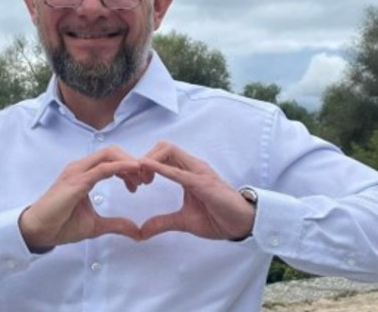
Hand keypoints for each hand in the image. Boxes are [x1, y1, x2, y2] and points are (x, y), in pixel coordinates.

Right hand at [19, 146, 146, 251]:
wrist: (40, 231)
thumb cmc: (61, 224)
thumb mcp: (96, 225)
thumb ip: (116, 224)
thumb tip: (136, 230)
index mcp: (85, 173)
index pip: (112, 159)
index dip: (130, 166)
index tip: (142, 182)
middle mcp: (81, 168)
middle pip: (113, 151)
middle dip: (133, 161)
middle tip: (147, 179)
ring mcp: (78, 171)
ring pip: (109, 154)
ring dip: (129, 162)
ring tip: (142, 177)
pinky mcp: (76, 181)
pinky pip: (102, 168)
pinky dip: (121, 166)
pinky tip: (134, 169)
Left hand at [138, 141, 254, 240]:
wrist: (241, 225)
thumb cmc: (218, 218)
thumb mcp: (183, 221)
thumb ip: (163, 222)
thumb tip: (142, 231)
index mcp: (188, 172)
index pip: (163, 154)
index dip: (146, 163)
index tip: (136, 180)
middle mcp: (193, 166)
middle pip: (164, 146)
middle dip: (145, 157)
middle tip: (137, 180)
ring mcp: (199, 172)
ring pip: (169, 151)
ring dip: (150, 161)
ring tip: (143, 180)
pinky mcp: (203, 183)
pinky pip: (179, 172)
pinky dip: (161, 169)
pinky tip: (148, 170)